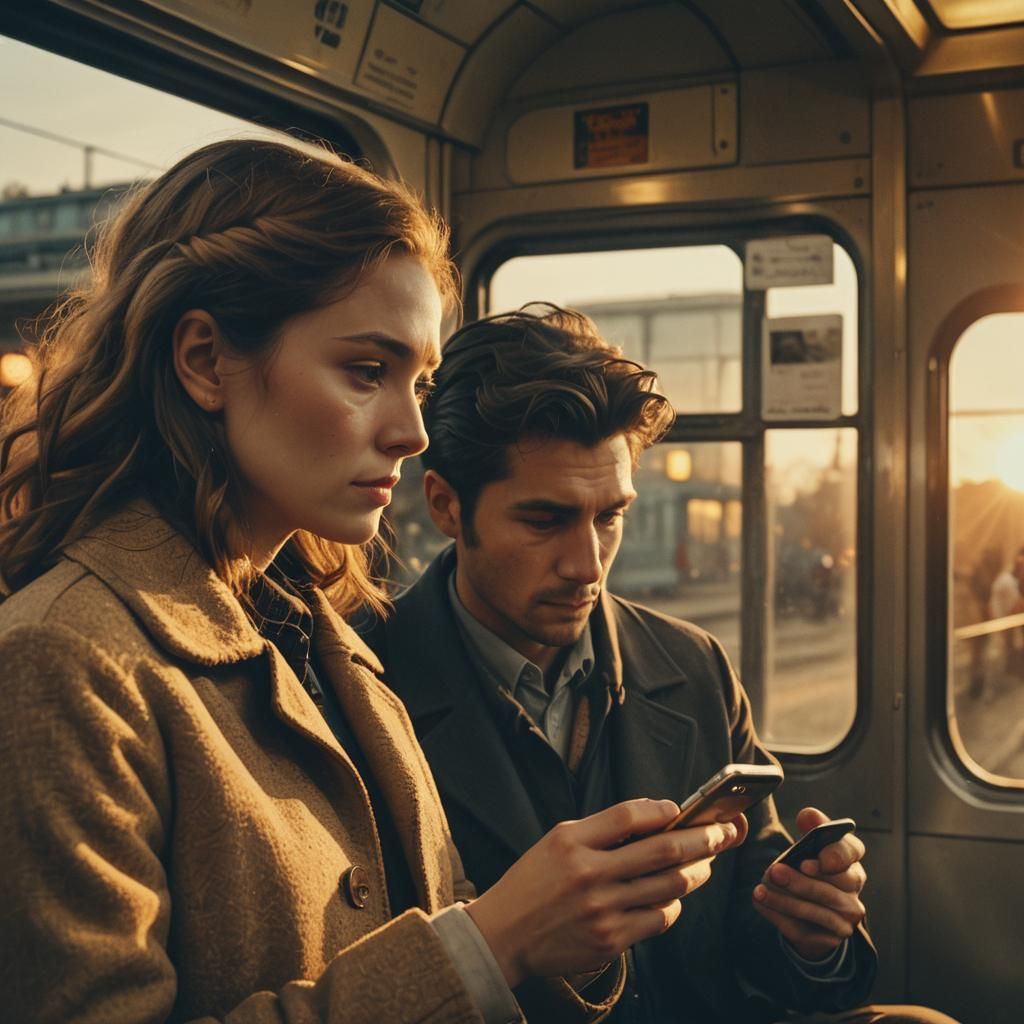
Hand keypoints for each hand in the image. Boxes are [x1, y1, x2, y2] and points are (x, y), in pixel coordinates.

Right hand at [466, 799, 746, 987]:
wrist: (504, 934)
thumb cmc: (535, 881)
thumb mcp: (558, 840)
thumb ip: (603, 828)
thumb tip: (656, 815)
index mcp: (573, 842)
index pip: (630, 816)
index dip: (663, 810)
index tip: (681, 808)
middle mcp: (589, 875)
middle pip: (663, 851)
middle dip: (702, 839)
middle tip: (723, 832)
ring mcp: (602, 911)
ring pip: (670, 887)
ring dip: (696, 871)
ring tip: (705, 862)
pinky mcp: (611, 941)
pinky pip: (659, 919)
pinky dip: (673, 904)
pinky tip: (673, 895)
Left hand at [752, 806, 866, 960]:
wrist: (808, 910)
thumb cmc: (807, 867)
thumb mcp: (810, 845)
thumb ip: (811, 827)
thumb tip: (808, 815)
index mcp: (851, 861)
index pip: (853, 852)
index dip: (834, 856)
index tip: (808, 860)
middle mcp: (853, 891)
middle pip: (832, 887)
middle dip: (801, 882)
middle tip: (774, 872)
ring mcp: (845, 919)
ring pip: (817, 911)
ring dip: (786, 900)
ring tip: (761, 890)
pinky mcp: (829, 939)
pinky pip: (804, 929)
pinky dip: (779, 915)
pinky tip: (762, 903)